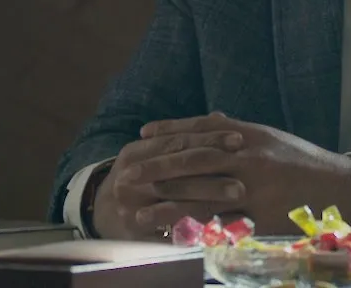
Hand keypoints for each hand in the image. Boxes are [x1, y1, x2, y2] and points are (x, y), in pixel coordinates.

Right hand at [91, 117, 248, 240]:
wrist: (104, 213)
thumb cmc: (140, 178)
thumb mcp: (152, 154)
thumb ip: (183, 138)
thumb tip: (220, 116)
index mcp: (134, 154)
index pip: (176, 142)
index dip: (208, 139)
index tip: (239, 140)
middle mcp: (128, 180)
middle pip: (177, 173)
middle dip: (213, 173)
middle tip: (245, 174)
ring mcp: (129, 208)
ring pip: (175, 203)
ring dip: (209, 201)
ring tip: (238, 199)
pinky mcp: (135, 235)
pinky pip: (170, 233)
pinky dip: (197, 230)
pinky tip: (222, 228)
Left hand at [137, 113, 350, 236]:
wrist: (339, 186)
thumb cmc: (300, 160)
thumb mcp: (270, 137)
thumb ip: (240, 130)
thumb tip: (214, 117)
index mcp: (249, 135)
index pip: (200, 130)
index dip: (169, 132)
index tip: (142, 136)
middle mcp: (248, 157)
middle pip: (193, 162)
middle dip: (157, 169)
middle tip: (127, 175)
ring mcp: (254, 189)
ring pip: (200, 196)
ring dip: (166, 206)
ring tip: (137, 213)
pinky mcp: (260, 217)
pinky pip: (221, 225)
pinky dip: (195, 230)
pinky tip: (172, 236)